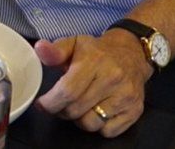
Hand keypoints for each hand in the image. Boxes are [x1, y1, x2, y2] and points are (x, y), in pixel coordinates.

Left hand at [33, 31, 152, 137]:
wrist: (131, 54)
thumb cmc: (97, 51)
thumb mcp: (74, 44)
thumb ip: (55, 51)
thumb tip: (40, 49)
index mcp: (95, 61)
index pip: (68, 91)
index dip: (51, 102)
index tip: (42, 104)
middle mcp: (113, 79)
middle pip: (76, 110)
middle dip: (60, 111)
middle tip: (58, 104)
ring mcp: (126, 96)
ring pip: (91, 123)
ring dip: (78, 120)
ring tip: (77, 107)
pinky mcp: (135, 110)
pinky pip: (108, 131)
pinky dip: (98, 126)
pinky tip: (95, 111)